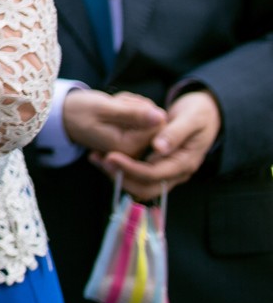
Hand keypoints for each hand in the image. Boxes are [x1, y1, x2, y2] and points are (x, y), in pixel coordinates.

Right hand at [61, 88, 164, 157]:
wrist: (64, 115)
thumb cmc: (79, 111)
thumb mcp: (104, 108)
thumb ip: (133, 113)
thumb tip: (161, 116)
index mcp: (128, 147)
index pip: (157, 125)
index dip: (143, 108)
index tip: (122, 105)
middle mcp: (134, 150)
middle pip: (155, 120)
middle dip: (137, 106)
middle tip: (115, 104)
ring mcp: (134, 145)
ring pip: (150, 116)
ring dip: (133, 105)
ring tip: (113, 105)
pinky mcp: (132, 137)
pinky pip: (143, 117)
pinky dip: (131, 107)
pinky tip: (115, 108)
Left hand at [95, 89, 221, 200]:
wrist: (206, 114)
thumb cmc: (199, 114)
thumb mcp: (191, 119)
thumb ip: (175, 133)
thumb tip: (159, 148)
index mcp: (185, 163)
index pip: (154, 175)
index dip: (130, 168)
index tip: (110, 156)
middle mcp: (176, 173)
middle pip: (145, 188)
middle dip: (120, 177)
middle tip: (98, 160)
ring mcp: (168, 172)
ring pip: (140, 185)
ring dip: (117, 175)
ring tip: (96, 158)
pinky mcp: (159, 166)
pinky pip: (139, 175)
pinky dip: (121, 169)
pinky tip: (104, 155)